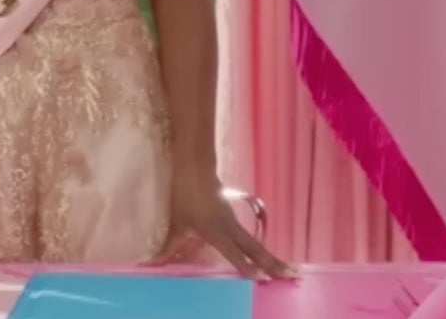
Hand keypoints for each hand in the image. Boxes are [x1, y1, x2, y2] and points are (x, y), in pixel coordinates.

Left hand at [147, 172, 295, 280]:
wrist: (195, 165)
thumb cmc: (184, 194)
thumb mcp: (176, 221)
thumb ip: (170, 243)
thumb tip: (155, 260)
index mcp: (216, 231)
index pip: (235, 254)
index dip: (247, 267)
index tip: (262, 280)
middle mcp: (229, 227)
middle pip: (254, 248)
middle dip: (271, 262)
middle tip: (290, 275)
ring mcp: (233, 219)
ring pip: (253, 241)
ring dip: (267, 255)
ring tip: (282, 269)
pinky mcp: (231, 214)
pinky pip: (247, 235)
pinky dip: (257, 246)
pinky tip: (261, 254)